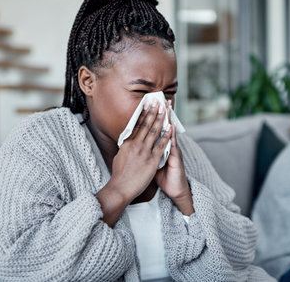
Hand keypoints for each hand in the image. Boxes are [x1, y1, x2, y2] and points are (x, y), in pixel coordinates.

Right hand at [96, 99, 171, 225]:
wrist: (120, 187)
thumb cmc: (119, 174)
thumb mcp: (119, 156)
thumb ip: (125, 147)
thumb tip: (126, 140)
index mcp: (127, 142)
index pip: (136, 124)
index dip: (142, 113)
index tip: (146, 104)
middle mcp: (135, 144)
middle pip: (146, 124)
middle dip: (152, 112)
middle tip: (157, 101)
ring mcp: (144, 151)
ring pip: (154, 132)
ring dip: (160, 119)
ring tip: (164, 110)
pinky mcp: (151, 160)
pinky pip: (161, 145)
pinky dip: (166, 136)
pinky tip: (170, 128)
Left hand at [155, 109, 193, 215]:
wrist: (174, 189)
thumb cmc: (163, 177)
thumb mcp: (151, 163)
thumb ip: (145, 153)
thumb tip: (134, 146)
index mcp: (158, 147)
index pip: (155, 129)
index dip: (152, 117)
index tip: (149, 105)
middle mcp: (167, 146)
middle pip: (163, 126)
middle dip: (161, 113)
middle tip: (160, 99)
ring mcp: (172, 151)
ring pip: (169, 132)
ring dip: (168, 119)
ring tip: (167, 107)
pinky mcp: (176, 158)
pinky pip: (173, 145)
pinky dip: (172, 136)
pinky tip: (171, 127)